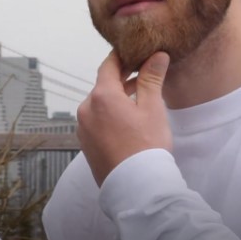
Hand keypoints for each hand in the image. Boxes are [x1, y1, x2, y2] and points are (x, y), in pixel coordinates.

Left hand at [76, 51, 170, 185]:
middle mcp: (86, 109)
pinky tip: (127, 123)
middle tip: (144, 75)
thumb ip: (151, 78)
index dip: (123, 56)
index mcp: (101, 96)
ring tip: (140, 100)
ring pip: (100, 104)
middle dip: (122, 79)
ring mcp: (83, 128)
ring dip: (117, 99)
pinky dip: (110, 116)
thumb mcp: (152, 108)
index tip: (136, 52)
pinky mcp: (85, 144)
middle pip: (104, 85)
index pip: (109, 65)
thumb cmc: (147, 146)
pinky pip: (97, 121)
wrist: (135, 187)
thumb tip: (157, 55)